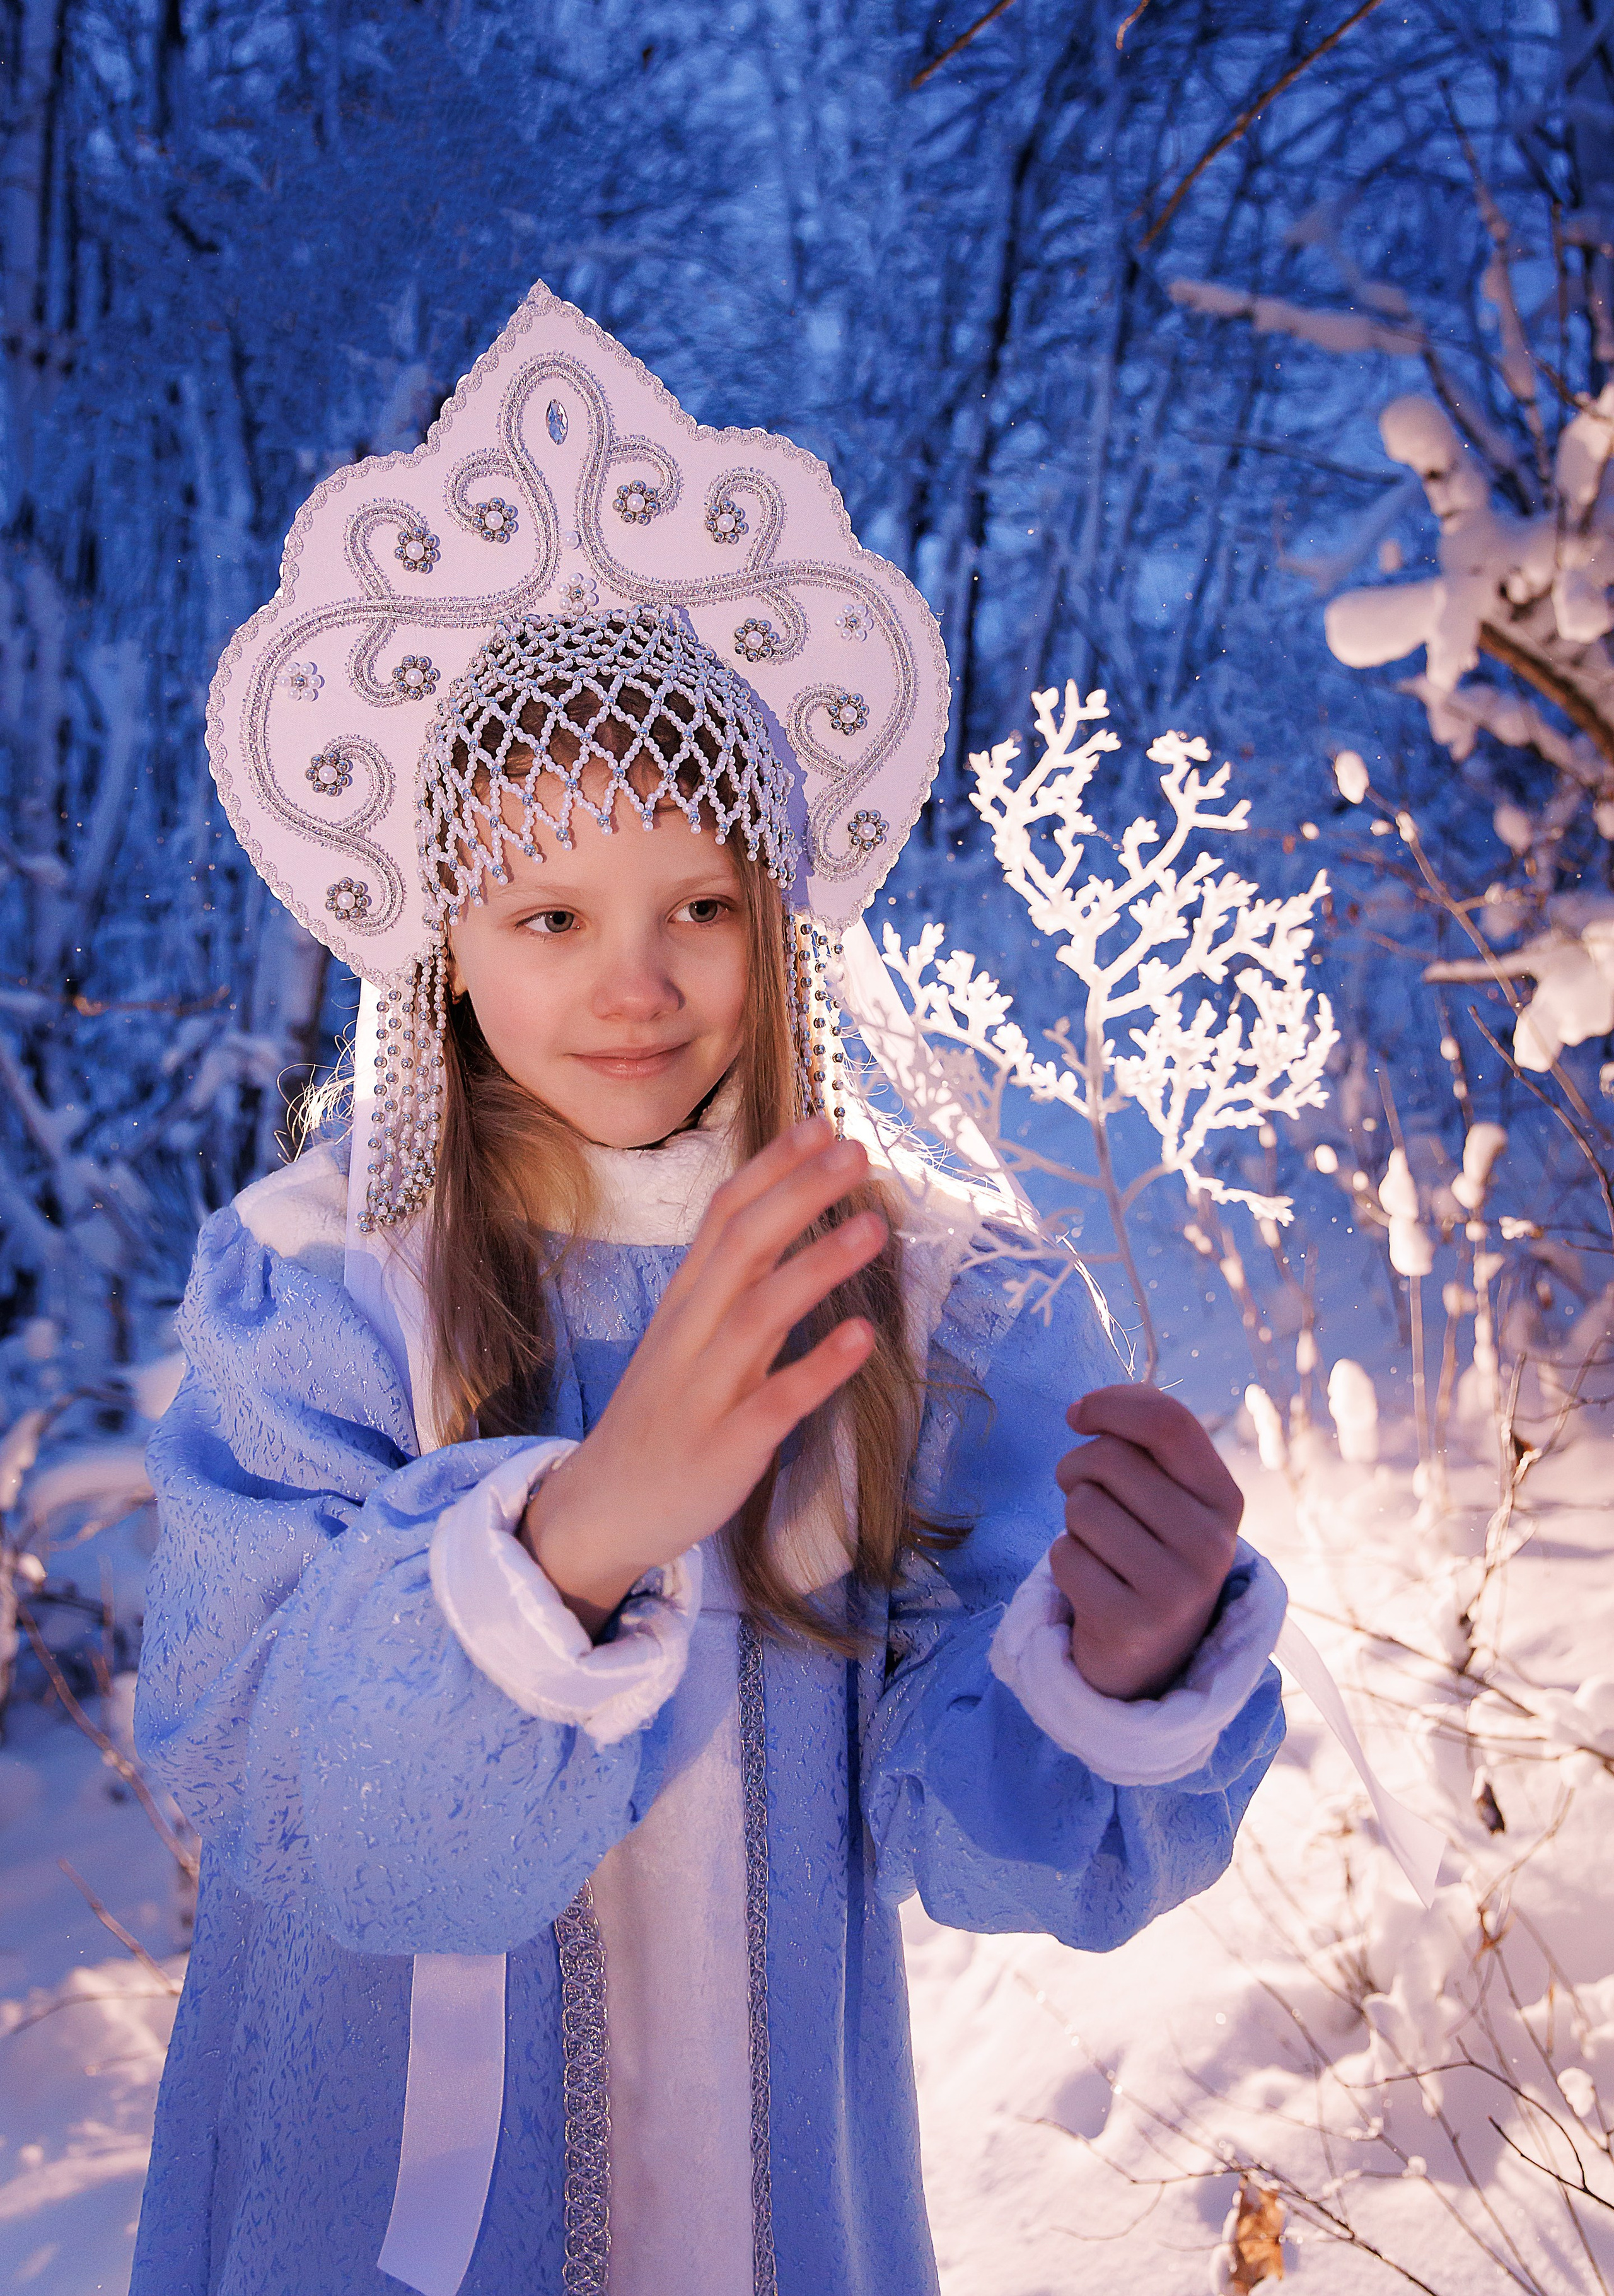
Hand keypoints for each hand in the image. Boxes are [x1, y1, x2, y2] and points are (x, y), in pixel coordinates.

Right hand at [521, 1116, 885, 1633]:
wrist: (602, 1509)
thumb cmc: (661, 1416)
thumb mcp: (686, 1337)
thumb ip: (733, 1285)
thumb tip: (787, 1221)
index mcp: (685, 1302)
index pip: (725, 1216)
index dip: (772, 1167)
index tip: (821, 1124)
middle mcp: (691, 1334)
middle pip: (743, 1247)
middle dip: (799, 1194)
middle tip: (856, 1151)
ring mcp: (705, 1390)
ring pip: (759, 1313)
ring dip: (817, 1266)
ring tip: (876, 1227)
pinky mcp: (724, 1447)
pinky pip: (774, 1401)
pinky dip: (818, 1368)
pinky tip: (862, 1338)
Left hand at [1049, 1385, 1242, 1700]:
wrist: (1150, 1655)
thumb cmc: (1147, 1548)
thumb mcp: (1168, 1494)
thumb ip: (1145, 1442)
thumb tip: (1084, 1409)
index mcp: (1224, 1499)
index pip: (1168, 1421)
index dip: (1111, 1404)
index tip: (1077, 1414)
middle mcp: (1212, 1544)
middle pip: (1110, 1458)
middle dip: (1078, 1467)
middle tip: (1086, 1495)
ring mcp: (1176, 1589)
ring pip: (1082, 1506)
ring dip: (1073, 1520)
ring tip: (1098, 1546)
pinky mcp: (1133, 1624)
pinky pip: (1064, 1556)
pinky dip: (1065, 1563)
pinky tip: (1092, 1584)